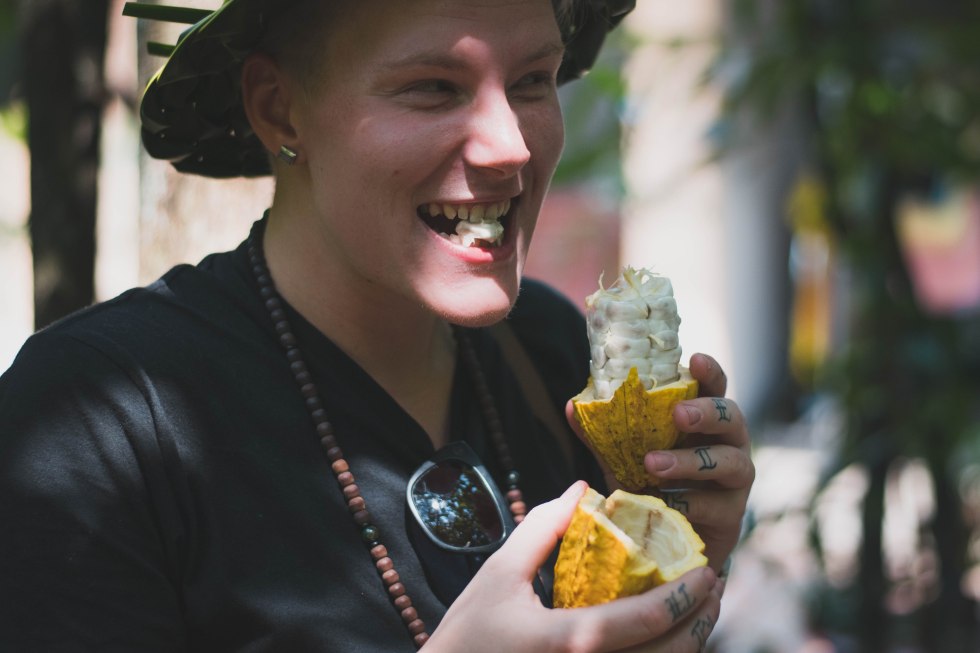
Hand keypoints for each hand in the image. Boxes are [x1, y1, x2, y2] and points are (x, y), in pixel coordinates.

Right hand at [425, 482, 722, 652]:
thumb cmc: (468, 633)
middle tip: (712, 590)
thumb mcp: (500, 573)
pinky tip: (665, 640)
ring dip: (688, 646)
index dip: (683, 596)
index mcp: (569, 641)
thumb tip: (581, 489)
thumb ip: (542, 528)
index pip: (644, 621)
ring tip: (698, 612)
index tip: (705, 570)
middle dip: (700, 622)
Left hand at [564, 354, 754, 574]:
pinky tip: (663, 503)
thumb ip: (601, 433)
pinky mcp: (732, 515)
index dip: (709, 372)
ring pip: (729, 462)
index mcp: (702, 422)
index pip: (714, 388)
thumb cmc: (651, 487)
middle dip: (708, 413)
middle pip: (733, 418)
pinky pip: (716, 505)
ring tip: (653, 464)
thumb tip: (572, 405)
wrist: (666, 543)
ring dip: (691, 461)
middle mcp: (726, 445)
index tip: (693, 360)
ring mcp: (733, 481)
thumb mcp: (621, 458)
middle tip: (679, 415)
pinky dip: (687, 502)